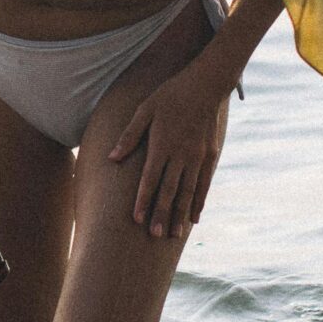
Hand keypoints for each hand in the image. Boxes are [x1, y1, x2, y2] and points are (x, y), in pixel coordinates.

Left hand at [110, 67, 228, 238]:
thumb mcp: (144, 110)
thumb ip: (129, 136)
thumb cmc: (170, 95)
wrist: (206, 85)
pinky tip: (195, 216)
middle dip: (162, 214)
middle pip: (170, 191)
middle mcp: (181, 155)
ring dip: (181, 214)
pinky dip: (199, 202)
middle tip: (155, 235)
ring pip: (188, 191)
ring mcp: (198, 157)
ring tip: (175, 234)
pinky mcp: (210, 156)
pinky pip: (204, 184)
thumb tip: (112, 158)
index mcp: (162, 144)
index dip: (143, 200)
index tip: (136, 219)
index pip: (150, 179)